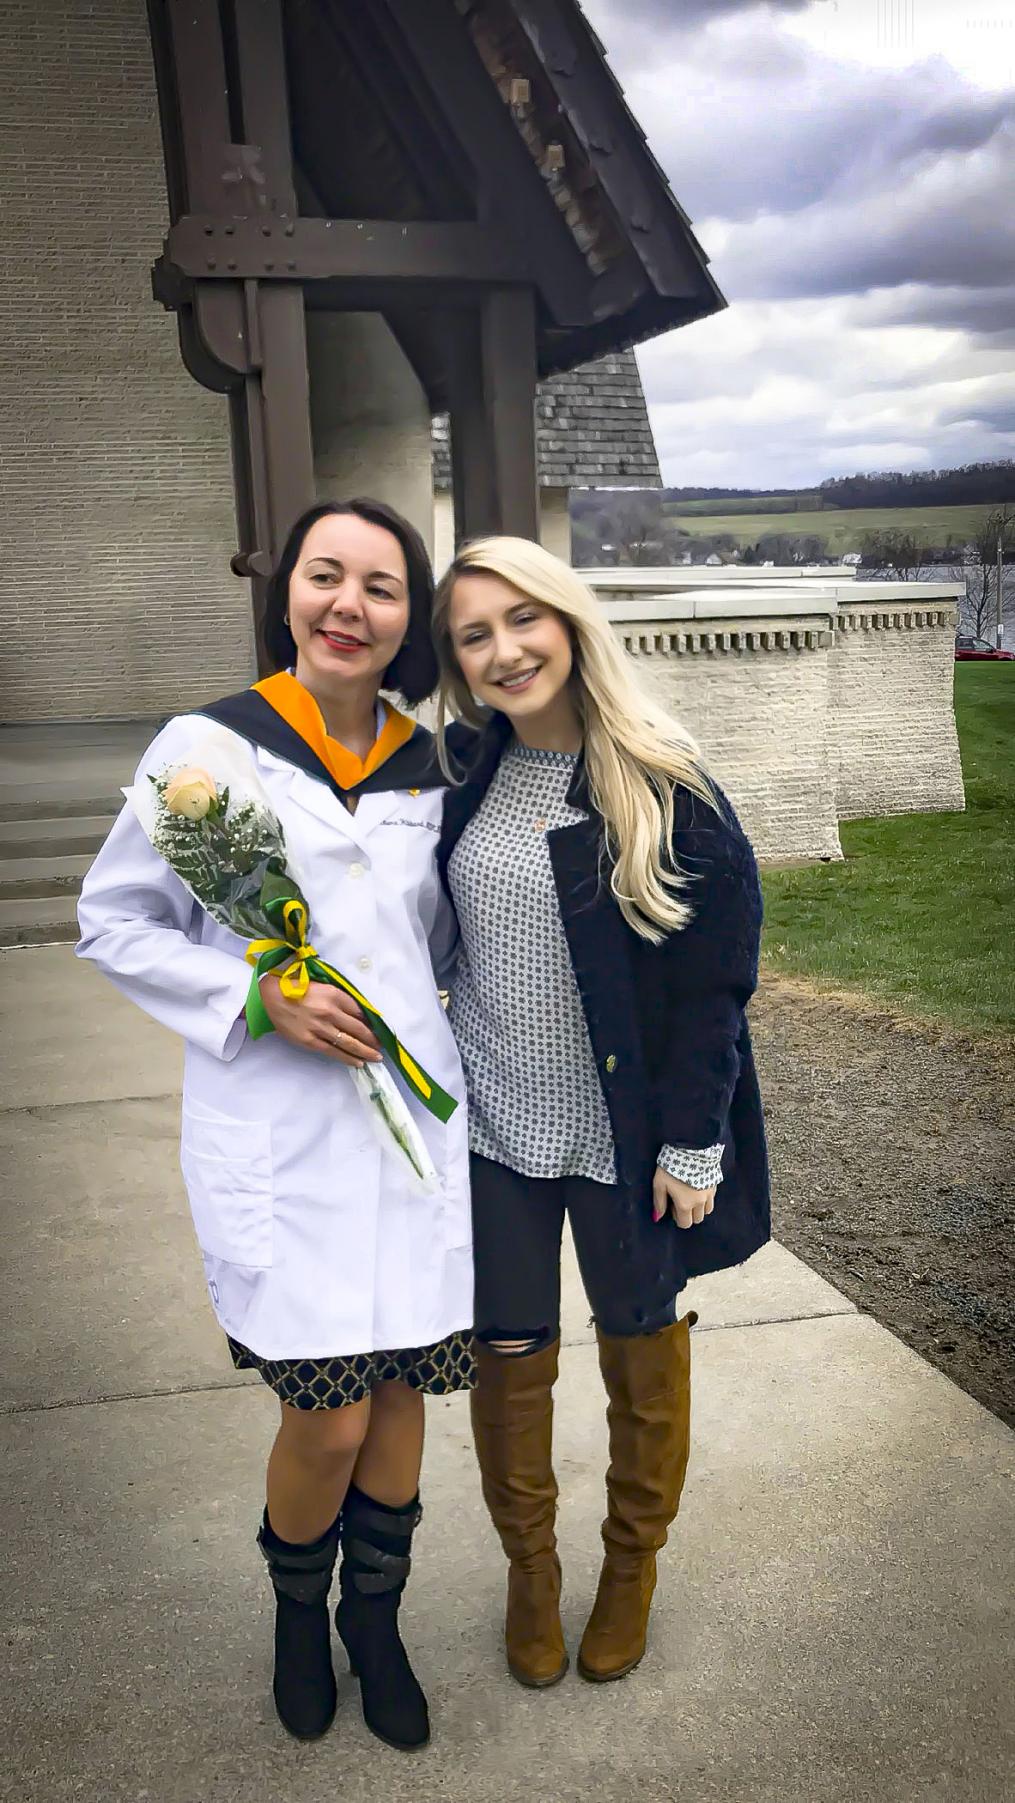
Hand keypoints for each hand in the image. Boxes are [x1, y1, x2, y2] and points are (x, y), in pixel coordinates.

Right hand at [259, 973, 381, 1065]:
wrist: (272, 996)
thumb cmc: (297, 988)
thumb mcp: (323, 986)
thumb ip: (340, 998)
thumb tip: (359, 1014)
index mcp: (334, 995)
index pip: (360, 1011)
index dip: (372, 1022)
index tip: (379, 1029)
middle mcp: (329, 1011)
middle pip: (358, 1029)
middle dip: (373, 1040)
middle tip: (382, 1046)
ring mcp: (320, 1028)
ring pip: (348, 1043)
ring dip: (365, 1051)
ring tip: (376, 1057)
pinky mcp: (310, 1041)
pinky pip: (333, 1052)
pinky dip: (348, 1058)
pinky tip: (358, 1062)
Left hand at [652, 1168, 715, 1228]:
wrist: (690, 1148)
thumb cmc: (672, 1166)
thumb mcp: (659, 1183)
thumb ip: (659, 1202)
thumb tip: (657, 1217)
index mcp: (685, 1205)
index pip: (685, 1224)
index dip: (677, 1218)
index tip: (672, 1206)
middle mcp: (700, 1202)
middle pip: (697, 1219)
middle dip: (689, 1214)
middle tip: (681, 1199)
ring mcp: (709, 1193)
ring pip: (707, 1210)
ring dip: (700, 1207)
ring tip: (691, 1194)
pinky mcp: (715, 1184)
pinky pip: (712, 1198)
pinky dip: (706, 1197)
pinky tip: (698, 1186)